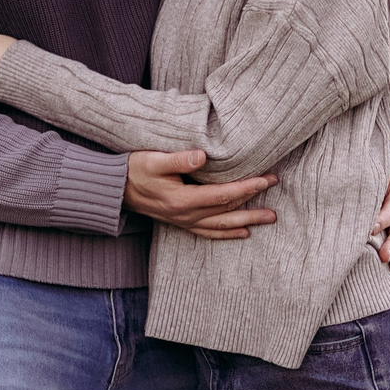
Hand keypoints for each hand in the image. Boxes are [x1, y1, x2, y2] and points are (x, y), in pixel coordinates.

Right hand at [125, 150, 277, 240]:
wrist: (114, 190)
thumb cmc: (134, 170)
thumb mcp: (153, 160)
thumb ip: (178, 159)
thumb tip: (202, 156)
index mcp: (183, 200)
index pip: (223, 195)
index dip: (246, 187)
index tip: (266, 179)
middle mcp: (186, 215)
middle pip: (228, 212)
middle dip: (254, 203)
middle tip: (276, 191)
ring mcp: (184, 221)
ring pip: (222, 225)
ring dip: (247, 220)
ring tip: (269, 218)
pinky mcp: (181, 222)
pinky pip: (209, 232)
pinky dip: (227, 233)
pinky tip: (242, 232)